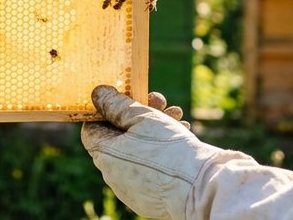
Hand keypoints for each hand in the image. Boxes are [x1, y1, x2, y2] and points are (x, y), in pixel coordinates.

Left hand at [81, 85, 221, 219]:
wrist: (201, 186)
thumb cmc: (169, 149)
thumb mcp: (142, 116)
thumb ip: (116, 104)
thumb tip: (97, 95)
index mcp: (104, 156)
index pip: (92, 128)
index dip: (106, 110)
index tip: (124, 99)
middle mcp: (113, 176)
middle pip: (118, 137)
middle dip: (138, 114)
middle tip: (159, 101)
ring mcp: (131, 189)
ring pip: (137, 150)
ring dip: (154, 128)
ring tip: (176, 115)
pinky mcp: (149, 197)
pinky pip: (149, 167)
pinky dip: (160, 150)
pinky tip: (180, 134)